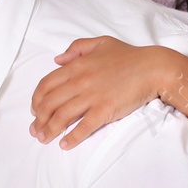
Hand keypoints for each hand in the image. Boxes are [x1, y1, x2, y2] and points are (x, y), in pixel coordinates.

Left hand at [30, 36, 171, 148]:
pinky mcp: (105, 110)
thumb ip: (77, 48)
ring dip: (49, 130)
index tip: (34, 110)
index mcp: (76, 66)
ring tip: (43, 139)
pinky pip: (84, 126)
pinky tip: (64, 145)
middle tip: (35, 130)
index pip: (46, 84)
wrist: (153, 68)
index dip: (36, 100)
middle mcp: (80, 81)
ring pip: (62, 116)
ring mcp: (92, 96)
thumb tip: (57, 59)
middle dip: (38, 119)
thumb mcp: (101, 43)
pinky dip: (72, 137)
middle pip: (50, 103)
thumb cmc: (129, 56)